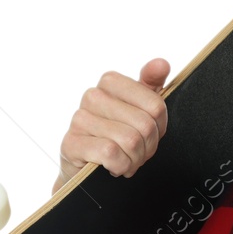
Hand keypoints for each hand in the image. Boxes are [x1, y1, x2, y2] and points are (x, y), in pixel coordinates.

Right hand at [51, 58, 170, 193]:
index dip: (159, 128)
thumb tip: (161, 64)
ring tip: (124, 159)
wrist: (86, 169)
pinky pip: (111, 152)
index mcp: (111, 82)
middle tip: (135, 152)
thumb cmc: (115, 137)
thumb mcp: (139, 110)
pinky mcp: (71, 143)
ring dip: (133, 159)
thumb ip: (152, 85)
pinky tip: (112, 166)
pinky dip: (119, 166)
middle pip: (145, 125)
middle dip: (147, 147)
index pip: (156, 106)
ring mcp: (79, 118)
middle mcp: (93, 95)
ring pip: (130, 140)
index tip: (148, 134)